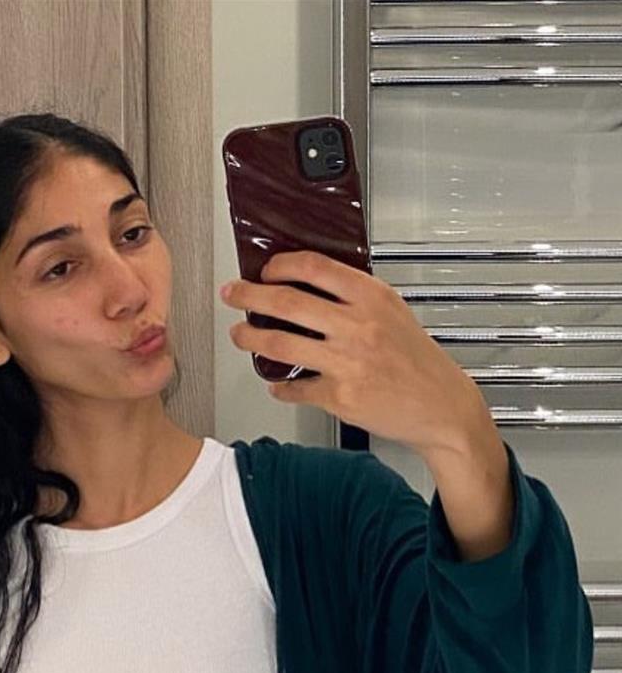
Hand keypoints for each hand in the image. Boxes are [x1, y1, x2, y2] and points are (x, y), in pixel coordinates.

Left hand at [220, 250, 489, 454]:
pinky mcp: (339, 395)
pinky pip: (294, 388)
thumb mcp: (394, 313)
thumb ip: (355, 298)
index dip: (279, 266)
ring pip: (280, 344)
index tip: (264, 271)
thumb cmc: (418, 361)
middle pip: (286, 302)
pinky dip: (280, 387)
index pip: (313, 267)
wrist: (441, 406)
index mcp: (372, 298)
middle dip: (248, 296)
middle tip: (232, 295)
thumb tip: (306, 287)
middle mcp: (358, 326)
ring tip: (239, 335)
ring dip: (251, 338)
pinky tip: (276, 384)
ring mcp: (346, 362)